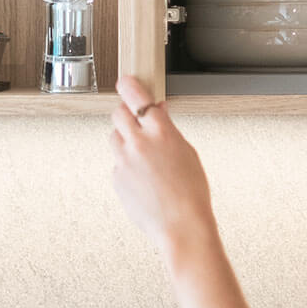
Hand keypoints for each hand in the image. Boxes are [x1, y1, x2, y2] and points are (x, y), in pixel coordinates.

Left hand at [109, 76, 218, 263]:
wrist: (182, 227)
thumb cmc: (191, 193)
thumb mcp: (187, 153)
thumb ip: (168, 131)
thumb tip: (158, 114)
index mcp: (162, 132)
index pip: (138, 98)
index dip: (129, 86)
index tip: (125, 80)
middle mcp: (139, 143)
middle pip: (118, 113)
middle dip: (125, 113)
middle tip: (133, 118)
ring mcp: (124, 161)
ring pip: (115, 138)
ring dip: (125, 140)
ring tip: (143, 156)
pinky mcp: (116, 179)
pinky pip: (117, 163)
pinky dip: (127, 166)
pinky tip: (144, 180)